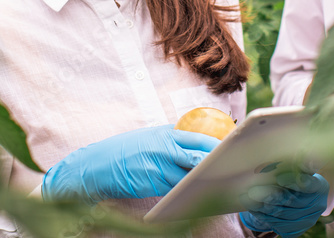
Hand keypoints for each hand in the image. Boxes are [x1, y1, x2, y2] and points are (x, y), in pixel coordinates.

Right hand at [41, 124, 219, 202]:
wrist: (97, 165)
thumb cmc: (126, 151)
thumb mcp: (150, 138)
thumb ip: (172, 141)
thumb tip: (199, 146)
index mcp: (165, 134)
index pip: (198, 139)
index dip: (217, 148)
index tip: (234, 153)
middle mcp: (163, 149)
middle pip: (199, 159)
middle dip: (217, 167)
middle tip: (236, 174)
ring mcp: (158, 168)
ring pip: (190, 179)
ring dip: (206, 184)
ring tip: (225, 188)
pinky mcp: (153, 185)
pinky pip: (177, 191)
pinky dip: (189, 194)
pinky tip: (200, 198)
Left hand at [239, 170, 328, 237]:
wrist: (292, 196)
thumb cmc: (291, 174)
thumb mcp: (295, 166)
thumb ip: (293, 162)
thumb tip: (292, 150)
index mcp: (320, 186)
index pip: (309, 184)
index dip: (294, 182)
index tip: (279, 178)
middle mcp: (317, 205)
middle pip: (293, 201)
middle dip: (272, 195)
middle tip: (254, 190)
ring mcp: (307, 220)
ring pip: (283, 214)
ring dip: (263, 206)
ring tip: (248, 197)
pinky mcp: (296, 230)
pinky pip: (277, 224)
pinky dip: (263, 215)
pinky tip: (252, 207)